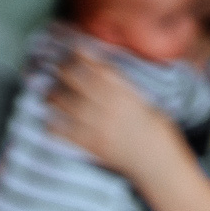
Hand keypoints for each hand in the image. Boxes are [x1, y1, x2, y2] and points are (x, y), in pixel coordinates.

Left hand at [48, 51, 187, 182]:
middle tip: (59, 66)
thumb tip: (97, 67)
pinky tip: (52, 117)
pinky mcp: (89, 145)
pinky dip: (52, 122)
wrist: (157, 163)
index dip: (79, 52)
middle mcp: (108, 106)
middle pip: (73, 77)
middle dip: (62, 68)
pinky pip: (61, 131)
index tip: (72, 47)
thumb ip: (120, 85)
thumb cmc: (154, 129)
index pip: (94, 65)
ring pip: (62, 101)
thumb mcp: (142, 100)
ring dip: (53, 93)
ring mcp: (96, 126)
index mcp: (124, 92)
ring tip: (52, 92)